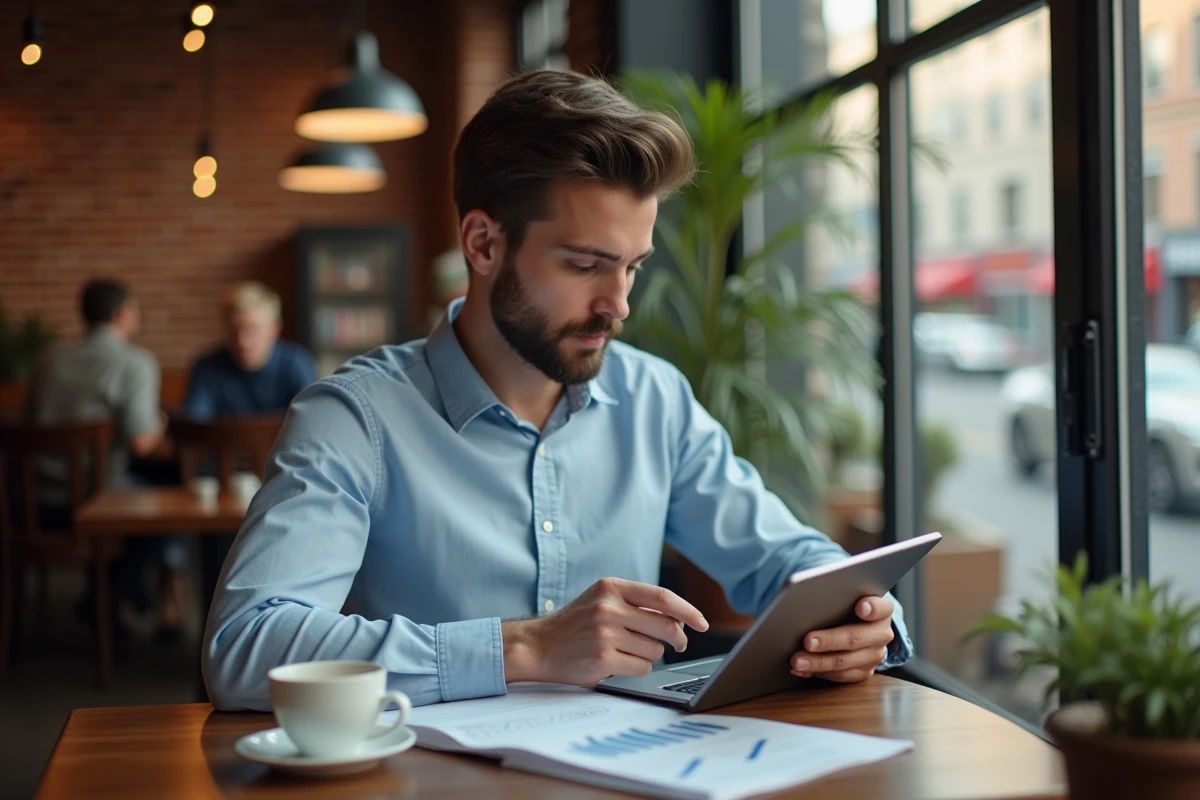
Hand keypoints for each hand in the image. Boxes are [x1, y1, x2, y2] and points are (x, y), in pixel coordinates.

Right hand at [502, 578, 709, 685]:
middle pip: (665, 625)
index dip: (688, 610)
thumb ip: (634, 604)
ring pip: (655, 650)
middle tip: (677, 644)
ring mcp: (605, 633)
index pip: (662, 597)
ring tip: (627, 653)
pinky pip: (642, 668)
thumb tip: (679, 618)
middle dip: (677, 638)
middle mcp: (609, 607)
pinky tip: (619, 665)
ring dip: (649, 656)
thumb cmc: (575, 624)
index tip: (702, 623)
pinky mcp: (602, 658)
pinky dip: (637, 670)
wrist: (537, 646)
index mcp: (611, 587)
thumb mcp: (601, 600)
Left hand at [790, 595, 894, 682]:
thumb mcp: (846, 595)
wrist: (858, 623)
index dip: (872, 607)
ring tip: (797, 660)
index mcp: (882, 609)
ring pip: (845, 661)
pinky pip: (841, 675)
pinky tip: (802, 670)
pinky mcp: (864, 671)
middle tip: (808, 641)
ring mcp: (875, 654)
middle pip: (856, 637)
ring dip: (818, 662)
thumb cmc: (846, 604)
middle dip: (830, 640)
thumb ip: (836, 594)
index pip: (881, 607)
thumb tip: (805, 597)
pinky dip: (818, 672)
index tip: (860, 607)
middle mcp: (882, 633)